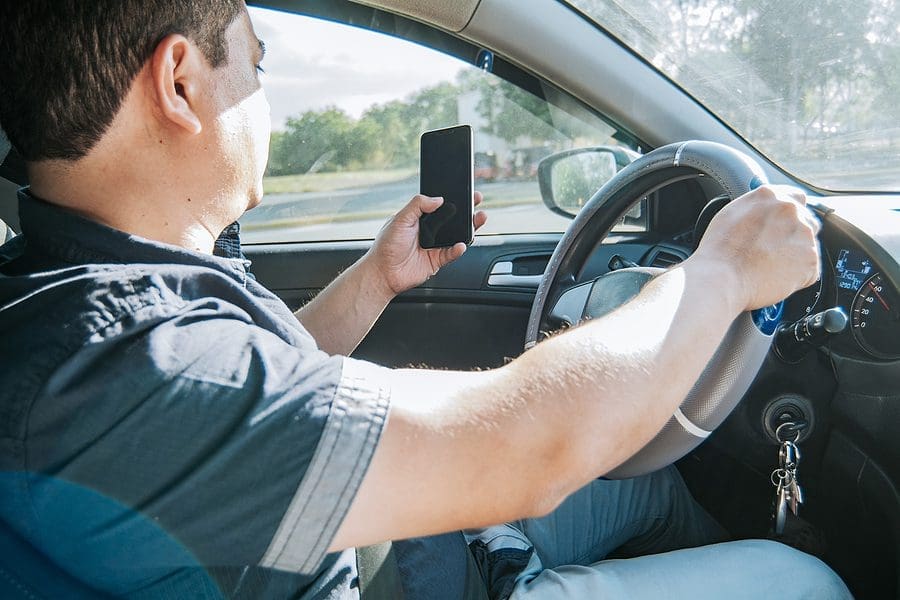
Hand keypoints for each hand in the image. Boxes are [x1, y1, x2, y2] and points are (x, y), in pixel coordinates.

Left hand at [365, 192, 486, 296]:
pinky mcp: (436, 261)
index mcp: (419, 219)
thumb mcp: (399, 219)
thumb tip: (437, 199)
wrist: (382, 273)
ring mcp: (434, 246)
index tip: (464, 191)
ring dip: (469, 228)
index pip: (440, 206)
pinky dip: (458, 250)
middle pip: (453, 220)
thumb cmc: (386, 246)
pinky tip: (460, 245)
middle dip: (466, 210)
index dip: (452, 198)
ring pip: (456, 236)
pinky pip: (451, 254)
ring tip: (478, 219)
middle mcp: (429, 231)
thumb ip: (417, 205)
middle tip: (476, 200)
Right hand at [691, 185, 820, 310]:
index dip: (789, 215)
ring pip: (808, 246)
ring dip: (795, 257)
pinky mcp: (810, 259)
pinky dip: (797, 277)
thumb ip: (755, 208)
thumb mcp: (729, 215)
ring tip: (769, 268)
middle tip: (773, 252)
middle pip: (807, 221)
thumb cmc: (718, 252)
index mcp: (769, 196)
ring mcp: (803, 233)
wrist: (721, 278)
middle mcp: (790, 210)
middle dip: (794, 236)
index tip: (784, 225)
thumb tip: (764, 212)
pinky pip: (809, 270)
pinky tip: (774, 278)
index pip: (796, 197)